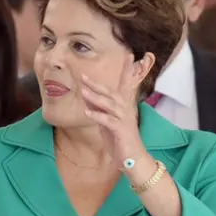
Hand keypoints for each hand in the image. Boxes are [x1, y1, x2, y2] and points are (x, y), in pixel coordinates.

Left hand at [80, 54, 149, 170]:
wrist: (133, 160)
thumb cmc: (119, 141)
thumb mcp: (106, 122)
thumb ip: (99, 108)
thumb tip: (87, 96)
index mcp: (123, 107)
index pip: (125, 85)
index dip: (126, 70)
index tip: (129, 54)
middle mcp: (126, 110)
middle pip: (111, 93)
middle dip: (97, 84)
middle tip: (83, 75)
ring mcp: (125, 120)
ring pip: (110, 105)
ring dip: (95, 97)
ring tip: (82, 91)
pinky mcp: (122, 131)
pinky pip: (109, 121)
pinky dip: (98, 115)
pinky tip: (87, 112)